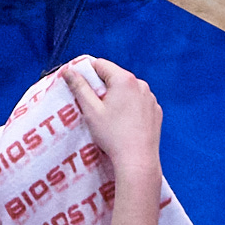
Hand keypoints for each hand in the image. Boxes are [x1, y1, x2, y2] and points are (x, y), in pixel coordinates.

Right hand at [67, 56, 163, 177]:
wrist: (138, 159)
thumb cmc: (113, 135)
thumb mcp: (91, 110)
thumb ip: (79, 87)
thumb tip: (68, 70)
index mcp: (124, 80)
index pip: (100, 65)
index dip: (87, 73)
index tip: (81, 86)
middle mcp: (141, 84)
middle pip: (115, 77)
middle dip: (103, 87)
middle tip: (94, 106)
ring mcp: (151, 98)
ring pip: (128, 90)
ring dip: (118, 97)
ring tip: (110, 117)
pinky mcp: (156, 111)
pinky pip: (140, 102)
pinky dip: (131, 107)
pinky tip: (125, 123)